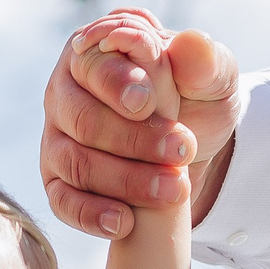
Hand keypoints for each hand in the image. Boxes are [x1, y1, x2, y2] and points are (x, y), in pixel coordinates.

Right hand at [41, 7, 243, 238]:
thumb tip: (190, 45)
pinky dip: (91, 215)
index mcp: (93, 52)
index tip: (147, 102)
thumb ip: (205, 61)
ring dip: (125, 179)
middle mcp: (64, 93)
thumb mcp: (213, 78)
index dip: (116, 82)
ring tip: (173, 189)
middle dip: (133, 139)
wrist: (189, 150)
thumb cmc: (195, 101)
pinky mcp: (58, 182)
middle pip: (83, 119)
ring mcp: (56, 140)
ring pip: (75, 162)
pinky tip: (124, 223)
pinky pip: (62, 202)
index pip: (92, 64)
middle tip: (181, 149)